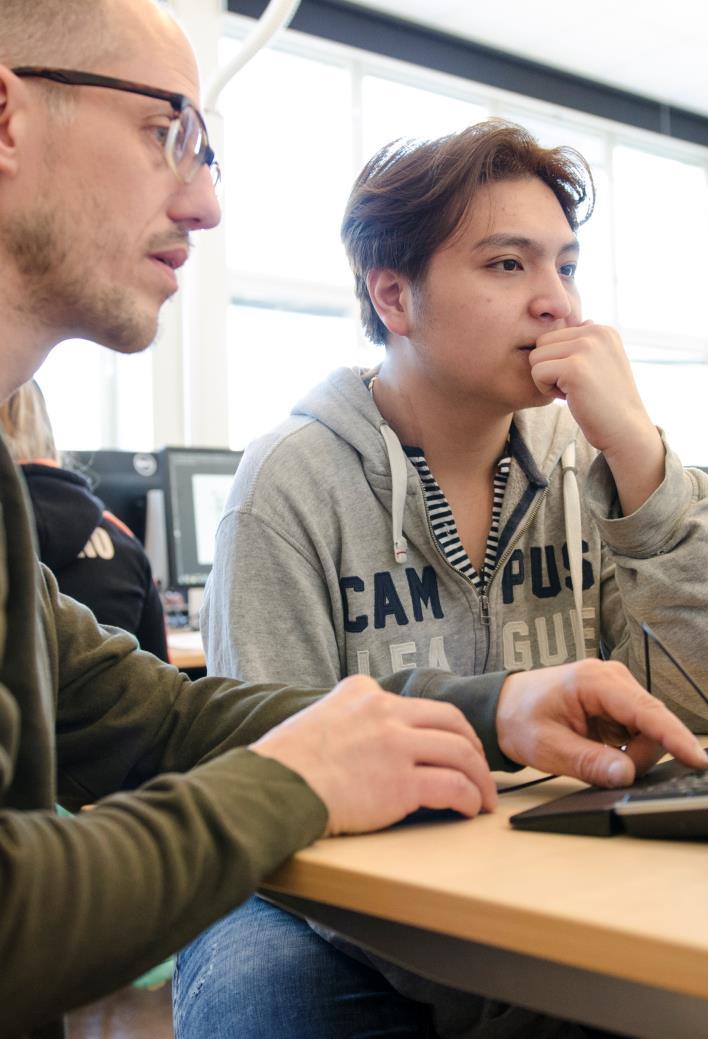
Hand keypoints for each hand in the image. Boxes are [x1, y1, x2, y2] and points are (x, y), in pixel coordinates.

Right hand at [250, 675, 496, 834]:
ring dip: (479, 777)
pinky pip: (453, 786)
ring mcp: (395, 744)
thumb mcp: (316, 718)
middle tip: (479, 766)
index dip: (439, 725)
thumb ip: (344, 718)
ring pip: (460, 752)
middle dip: (472, 745)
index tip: (449, 742)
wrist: (273, 788)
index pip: (414, 703)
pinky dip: (469, 798)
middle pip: (449, 720)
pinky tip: (470, 809)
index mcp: (362, 692)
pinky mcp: (402, 782)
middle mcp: (383, 710)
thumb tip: (357, 737)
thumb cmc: (284, 764)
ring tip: (484, 797)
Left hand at [496, 658, 706, 787]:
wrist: (502, 706)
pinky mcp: (617, 702)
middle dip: (635, 757)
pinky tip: (598, 747)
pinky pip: (637, 733)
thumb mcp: (547, 747)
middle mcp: (612, 679)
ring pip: (647, 733)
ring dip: (628, 754)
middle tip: (597, 765)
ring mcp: (616, 689)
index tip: (696, 759)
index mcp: (594, 682)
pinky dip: (623, 749)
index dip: (674, 737)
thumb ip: (588, 762)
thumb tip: (626, 775)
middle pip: (652, 727)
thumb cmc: (519, 718)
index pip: (646, 712)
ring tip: (590, 752)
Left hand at [529, 321, 664, 513]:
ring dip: (546, 379)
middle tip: (573, 387)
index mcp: (602, 329)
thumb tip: (582, 321)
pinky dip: (546, 390)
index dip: (559, 362)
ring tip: (572, 391)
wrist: (625, 430)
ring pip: (536, 357)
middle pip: (541, 343)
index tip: (580, 378)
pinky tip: (568, 397)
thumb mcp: (604, 363)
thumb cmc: (608, 401)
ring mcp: (586, 348)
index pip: (553, 336)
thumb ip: (590, 343)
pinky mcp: (574, 368)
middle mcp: (596, 331)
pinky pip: (537, 373)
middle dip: (549, 368)